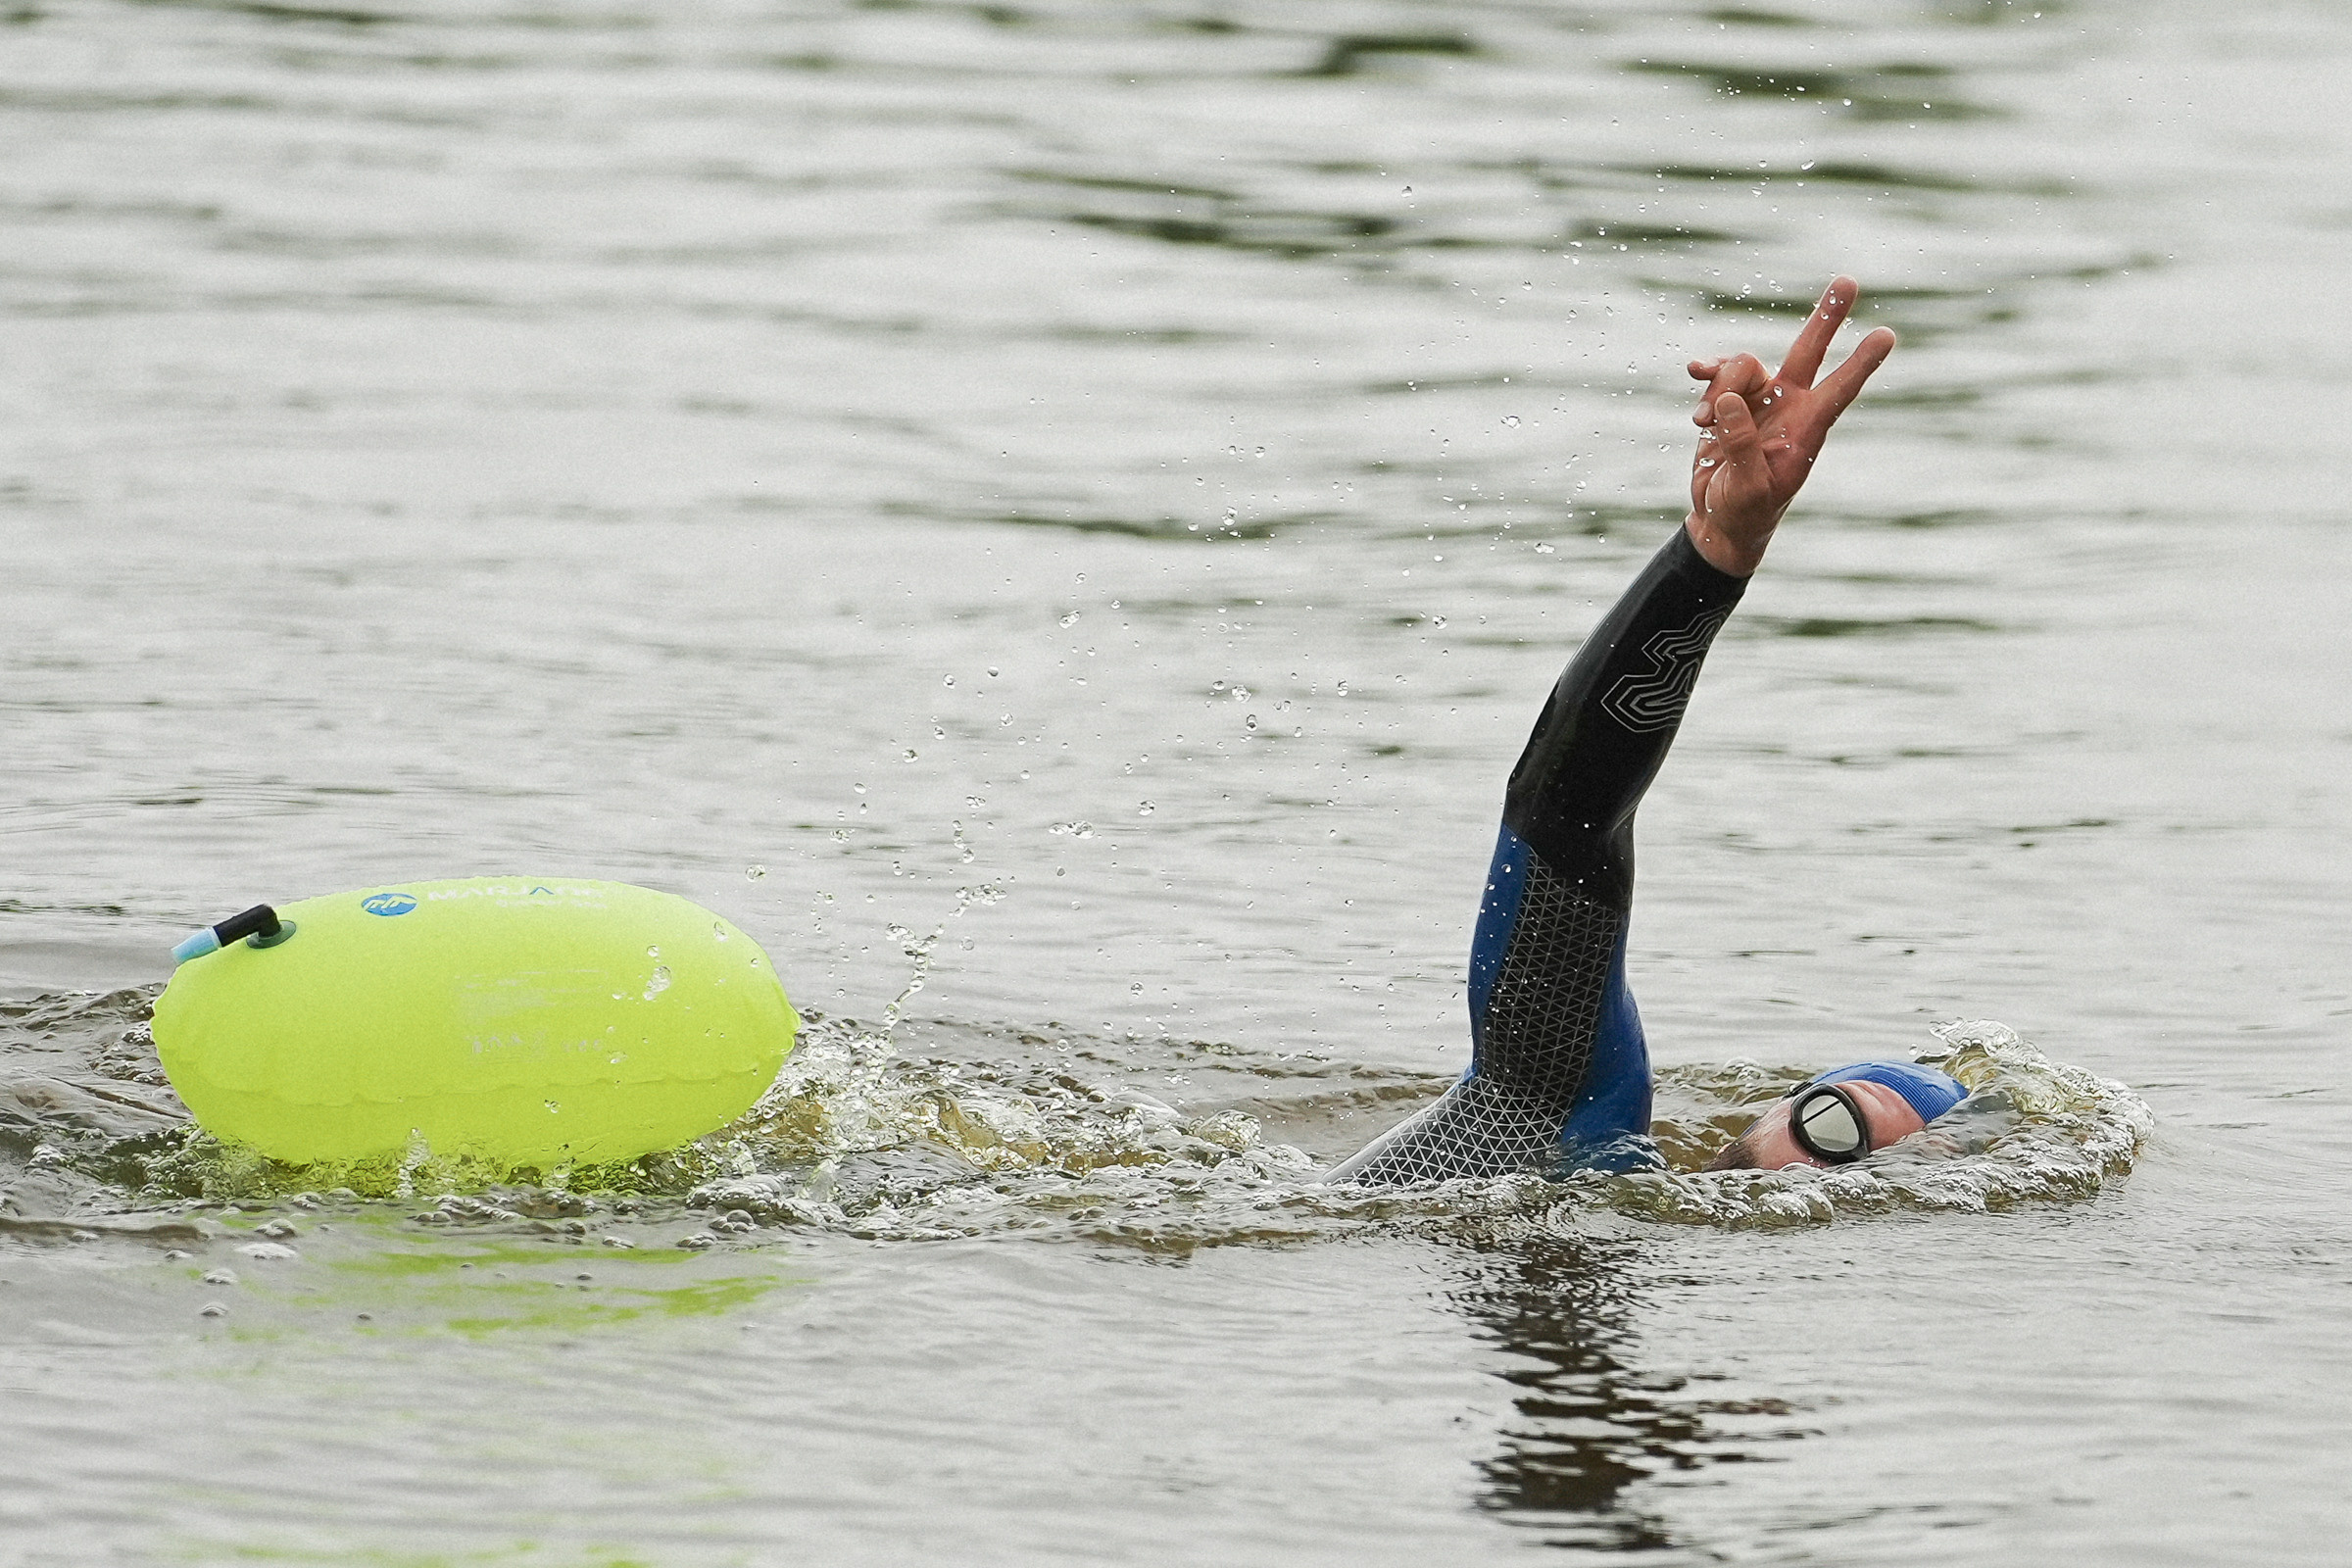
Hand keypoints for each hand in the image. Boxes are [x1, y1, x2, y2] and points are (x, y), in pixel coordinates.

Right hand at [1682, 276, 1895, 576]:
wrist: (1722, 521)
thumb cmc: (1745, 512)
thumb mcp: (1747, 489)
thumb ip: (1741, 446)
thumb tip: (1730, 400)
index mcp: (1805, 431)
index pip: (1838, 391)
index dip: (1860, 363)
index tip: (1886, 335)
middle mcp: (1789, 407)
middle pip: (1809, 352)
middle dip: (1827, 317)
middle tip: (1848, 281)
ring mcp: (1760, 401)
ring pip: (1744, 367)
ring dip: (1718, 388)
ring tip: (1701, 423)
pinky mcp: (1731, 402)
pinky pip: (1719, 373)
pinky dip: (1707, 373)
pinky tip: (1694, 371)